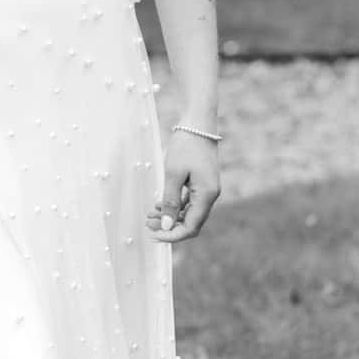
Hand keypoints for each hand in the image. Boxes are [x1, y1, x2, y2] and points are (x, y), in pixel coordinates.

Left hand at [146, 129, 219, 243]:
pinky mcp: (203, 183)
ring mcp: (208, 189)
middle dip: (169, 227)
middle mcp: (211, 195)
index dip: (172, 236)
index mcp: (206, 195)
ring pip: (189, 213)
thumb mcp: (173, 174)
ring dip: (170, 217)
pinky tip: (158, 205)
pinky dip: (175, 206)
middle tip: (147, 224)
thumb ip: (170, 202)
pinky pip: (190, 202)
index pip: (191, 227)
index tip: (153, 235)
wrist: (198, 123)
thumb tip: (167, 227)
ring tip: (149, 216)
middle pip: (191, 223)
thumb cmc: (185, 146)